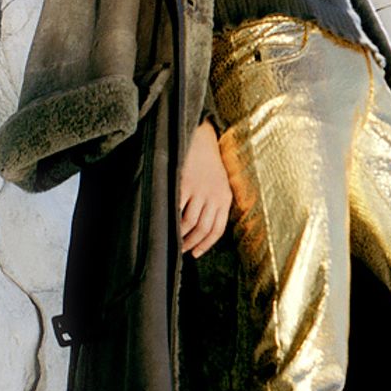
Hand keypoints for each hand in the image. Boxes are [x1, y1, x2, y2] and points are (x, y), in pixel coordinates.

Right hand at [179, 119, 233, 255]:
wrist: (200, 137)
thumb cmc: (207, 163)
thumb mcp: (219, 184)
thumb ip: (214, 204)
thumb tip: (201, 231)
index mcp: (225, 198)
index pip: (218, 229)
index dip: (206, 245)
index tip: (196, 253)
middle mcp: (214, 195)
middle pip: (203, 229)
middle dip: (191, 243)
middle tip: (180, 249)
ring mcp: (199, 189)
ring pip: (190, 223)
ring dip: (180, 235)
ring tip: (172, 239)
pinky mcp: (184, 183)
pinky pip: (177, 209)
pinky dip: (170, 220)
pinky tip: (165, 224)